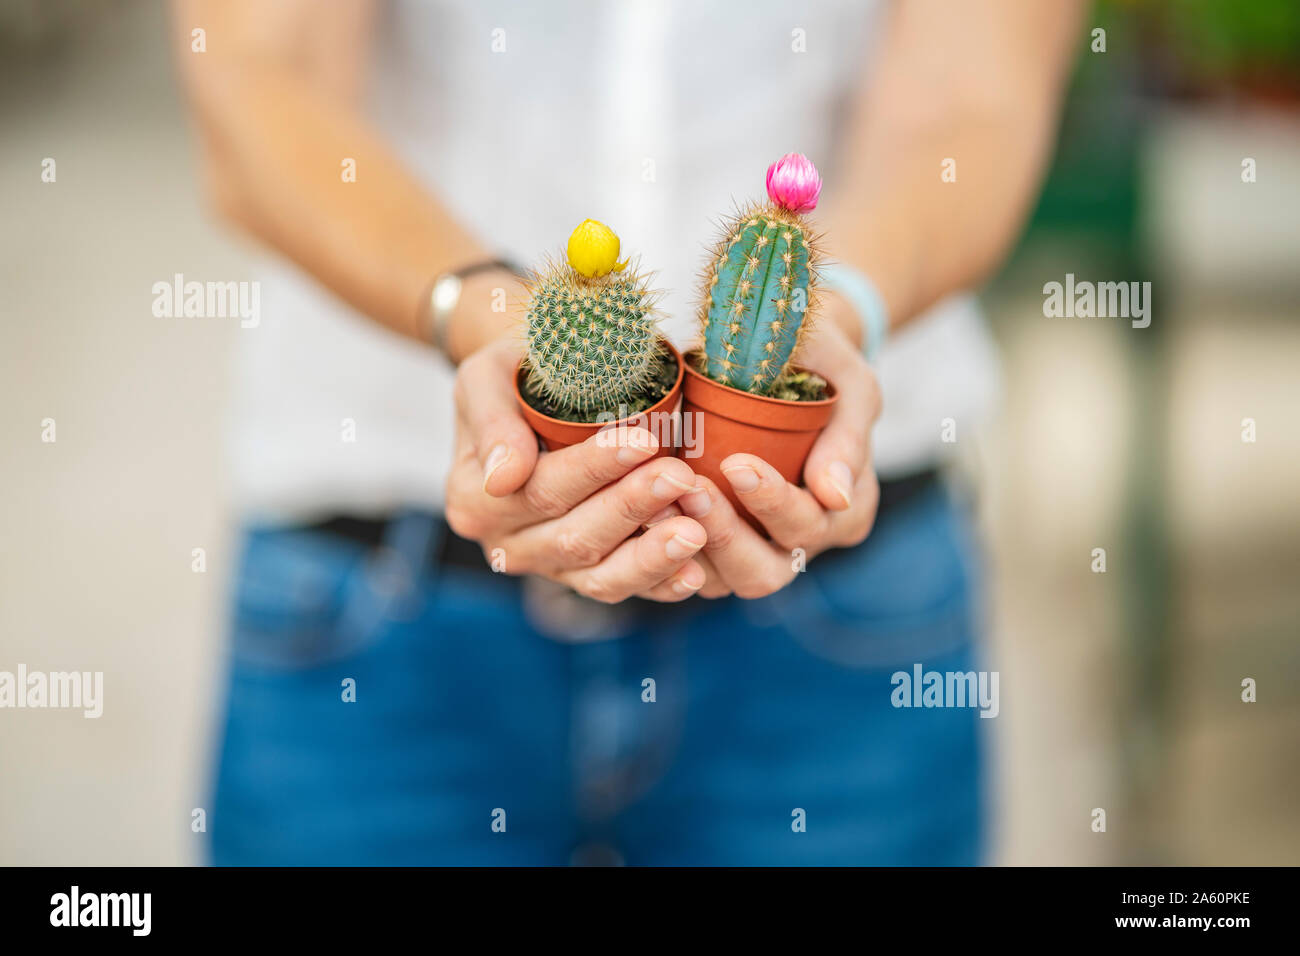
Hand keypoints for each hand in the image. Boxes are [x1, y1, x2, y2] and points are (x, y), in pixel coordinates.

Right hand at [444, 339, 708, 602]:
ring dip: (651, 556)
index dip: (593, 469)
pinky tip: (694, 573)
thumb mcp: (486, 377)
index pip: (540, 488)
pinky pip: (621, 588)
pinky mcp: (584, 576)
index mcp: (474, 498)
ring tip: (695, 531)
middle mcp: (506, 543)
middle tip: (681, 477)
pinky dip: (660, 584)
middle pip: (575, 535)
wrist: (536, 392)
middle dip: (632, 506)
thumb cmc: (516, 375)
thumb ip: (491, 423)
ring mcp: (548, 565)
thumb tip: (504, 478)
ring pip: (600, 576)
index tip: (642, 442)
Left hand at [672, 304, 882, 598]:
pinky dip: (664, 547)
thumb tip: (836, 495)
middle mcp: (803, 543)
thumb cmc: (820, 361)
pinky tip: (641, 516)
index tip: (736, 464)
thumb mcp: (849, 382)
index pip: (810, 524)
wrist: (778, 352)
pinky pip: (688, 568)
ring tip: (657, 505)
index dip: (773, 502)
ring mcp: (757, 551)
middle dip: (725, 533)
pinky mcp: (714, 548)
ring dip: (689, 547)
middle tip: (690, 488)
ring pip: (723, 581)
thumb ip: (848, 435)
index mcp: (846, 511)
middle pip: (767, 571)